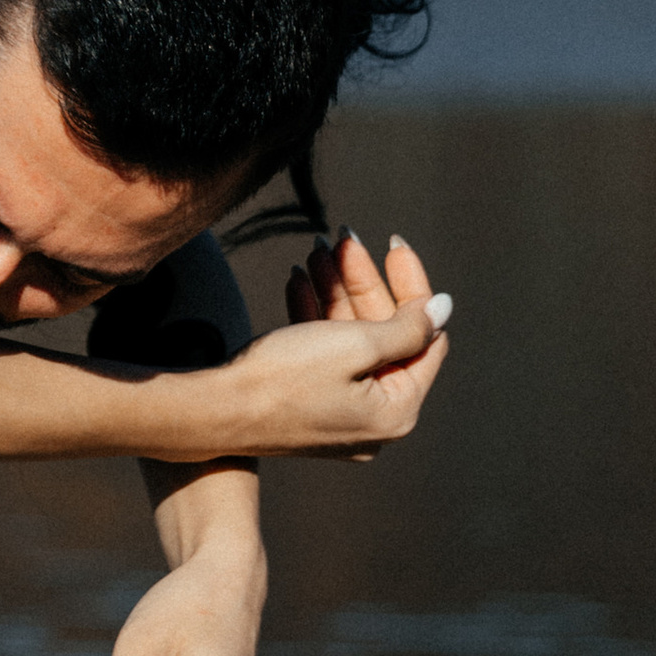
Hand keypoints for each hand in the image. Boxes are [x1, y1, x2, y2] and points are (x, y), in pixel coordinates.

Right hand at [283, 227, 447, 460]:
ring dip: (335, 291)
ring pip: (351, 340)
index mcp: (396, 411)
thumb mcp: (355, 345)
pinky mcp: (311, 404)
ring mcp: (341, 413)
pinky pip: (325, 355)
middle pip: (385, 336)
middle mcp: (375, 418)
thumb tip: (444, 309)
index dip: (412, 287)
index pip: (425, 338)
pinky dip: (316, 317)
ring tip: (314, 249)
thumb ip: (407, 327)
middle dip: (362, 282)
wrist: (212, 411)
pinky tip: (298, 279)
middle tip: (341, 237)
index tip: (393, 243)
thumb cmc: (283, 379)